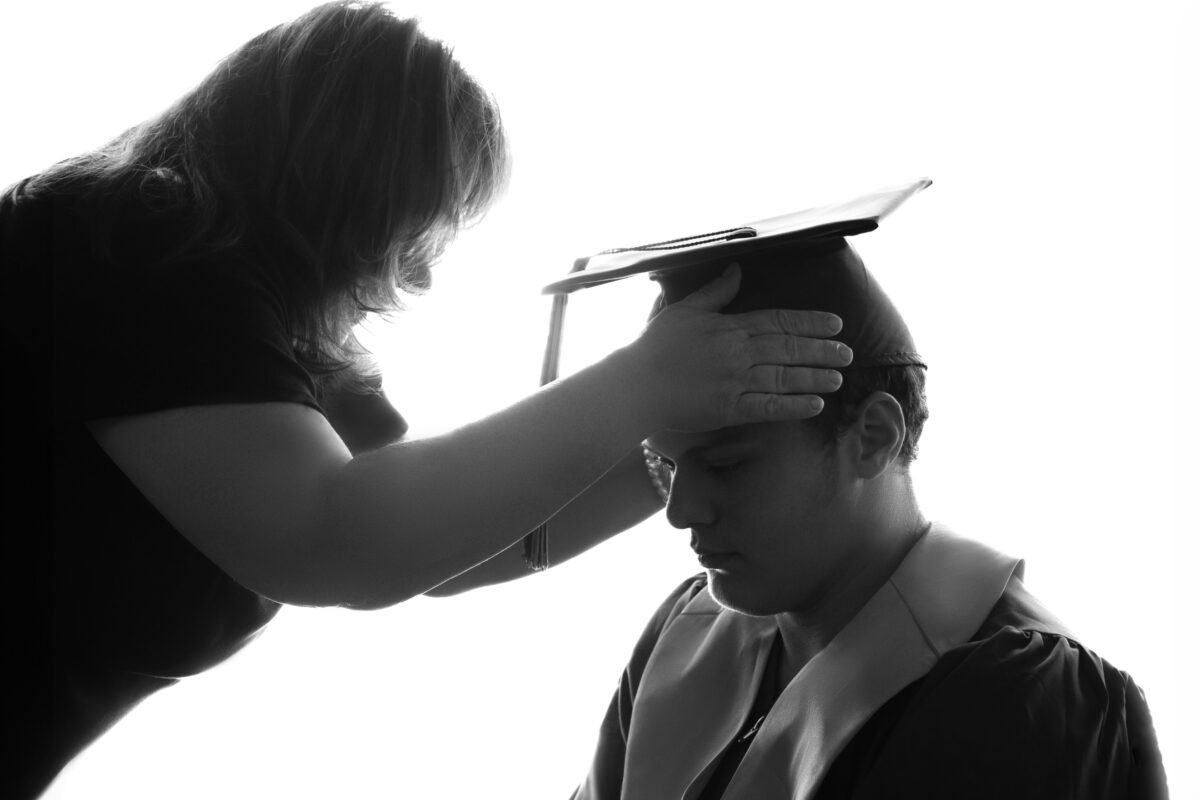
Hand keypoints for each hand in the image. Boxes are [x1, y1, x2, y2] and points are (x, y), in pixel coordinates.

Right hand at [625, 264, 852, 430]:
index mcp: (730, 327)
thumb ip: (715, 291)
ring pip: (785, 377)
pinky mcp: (730, 408)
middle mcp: (738, 353)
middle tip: (848, 353)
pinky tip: (815, 405)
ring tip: (838, 378)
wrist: (636, 385)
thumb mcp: (685, 309)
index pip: (779, 321)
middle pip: (790, 349)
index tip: (835, 324)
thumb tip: (737, 269)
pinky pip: (769, 407)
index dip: (810, 322)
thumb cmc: (655, 347)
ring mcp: (736, 381)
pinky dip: (793, 405)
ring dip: (815, 377)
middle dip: (822, 350)